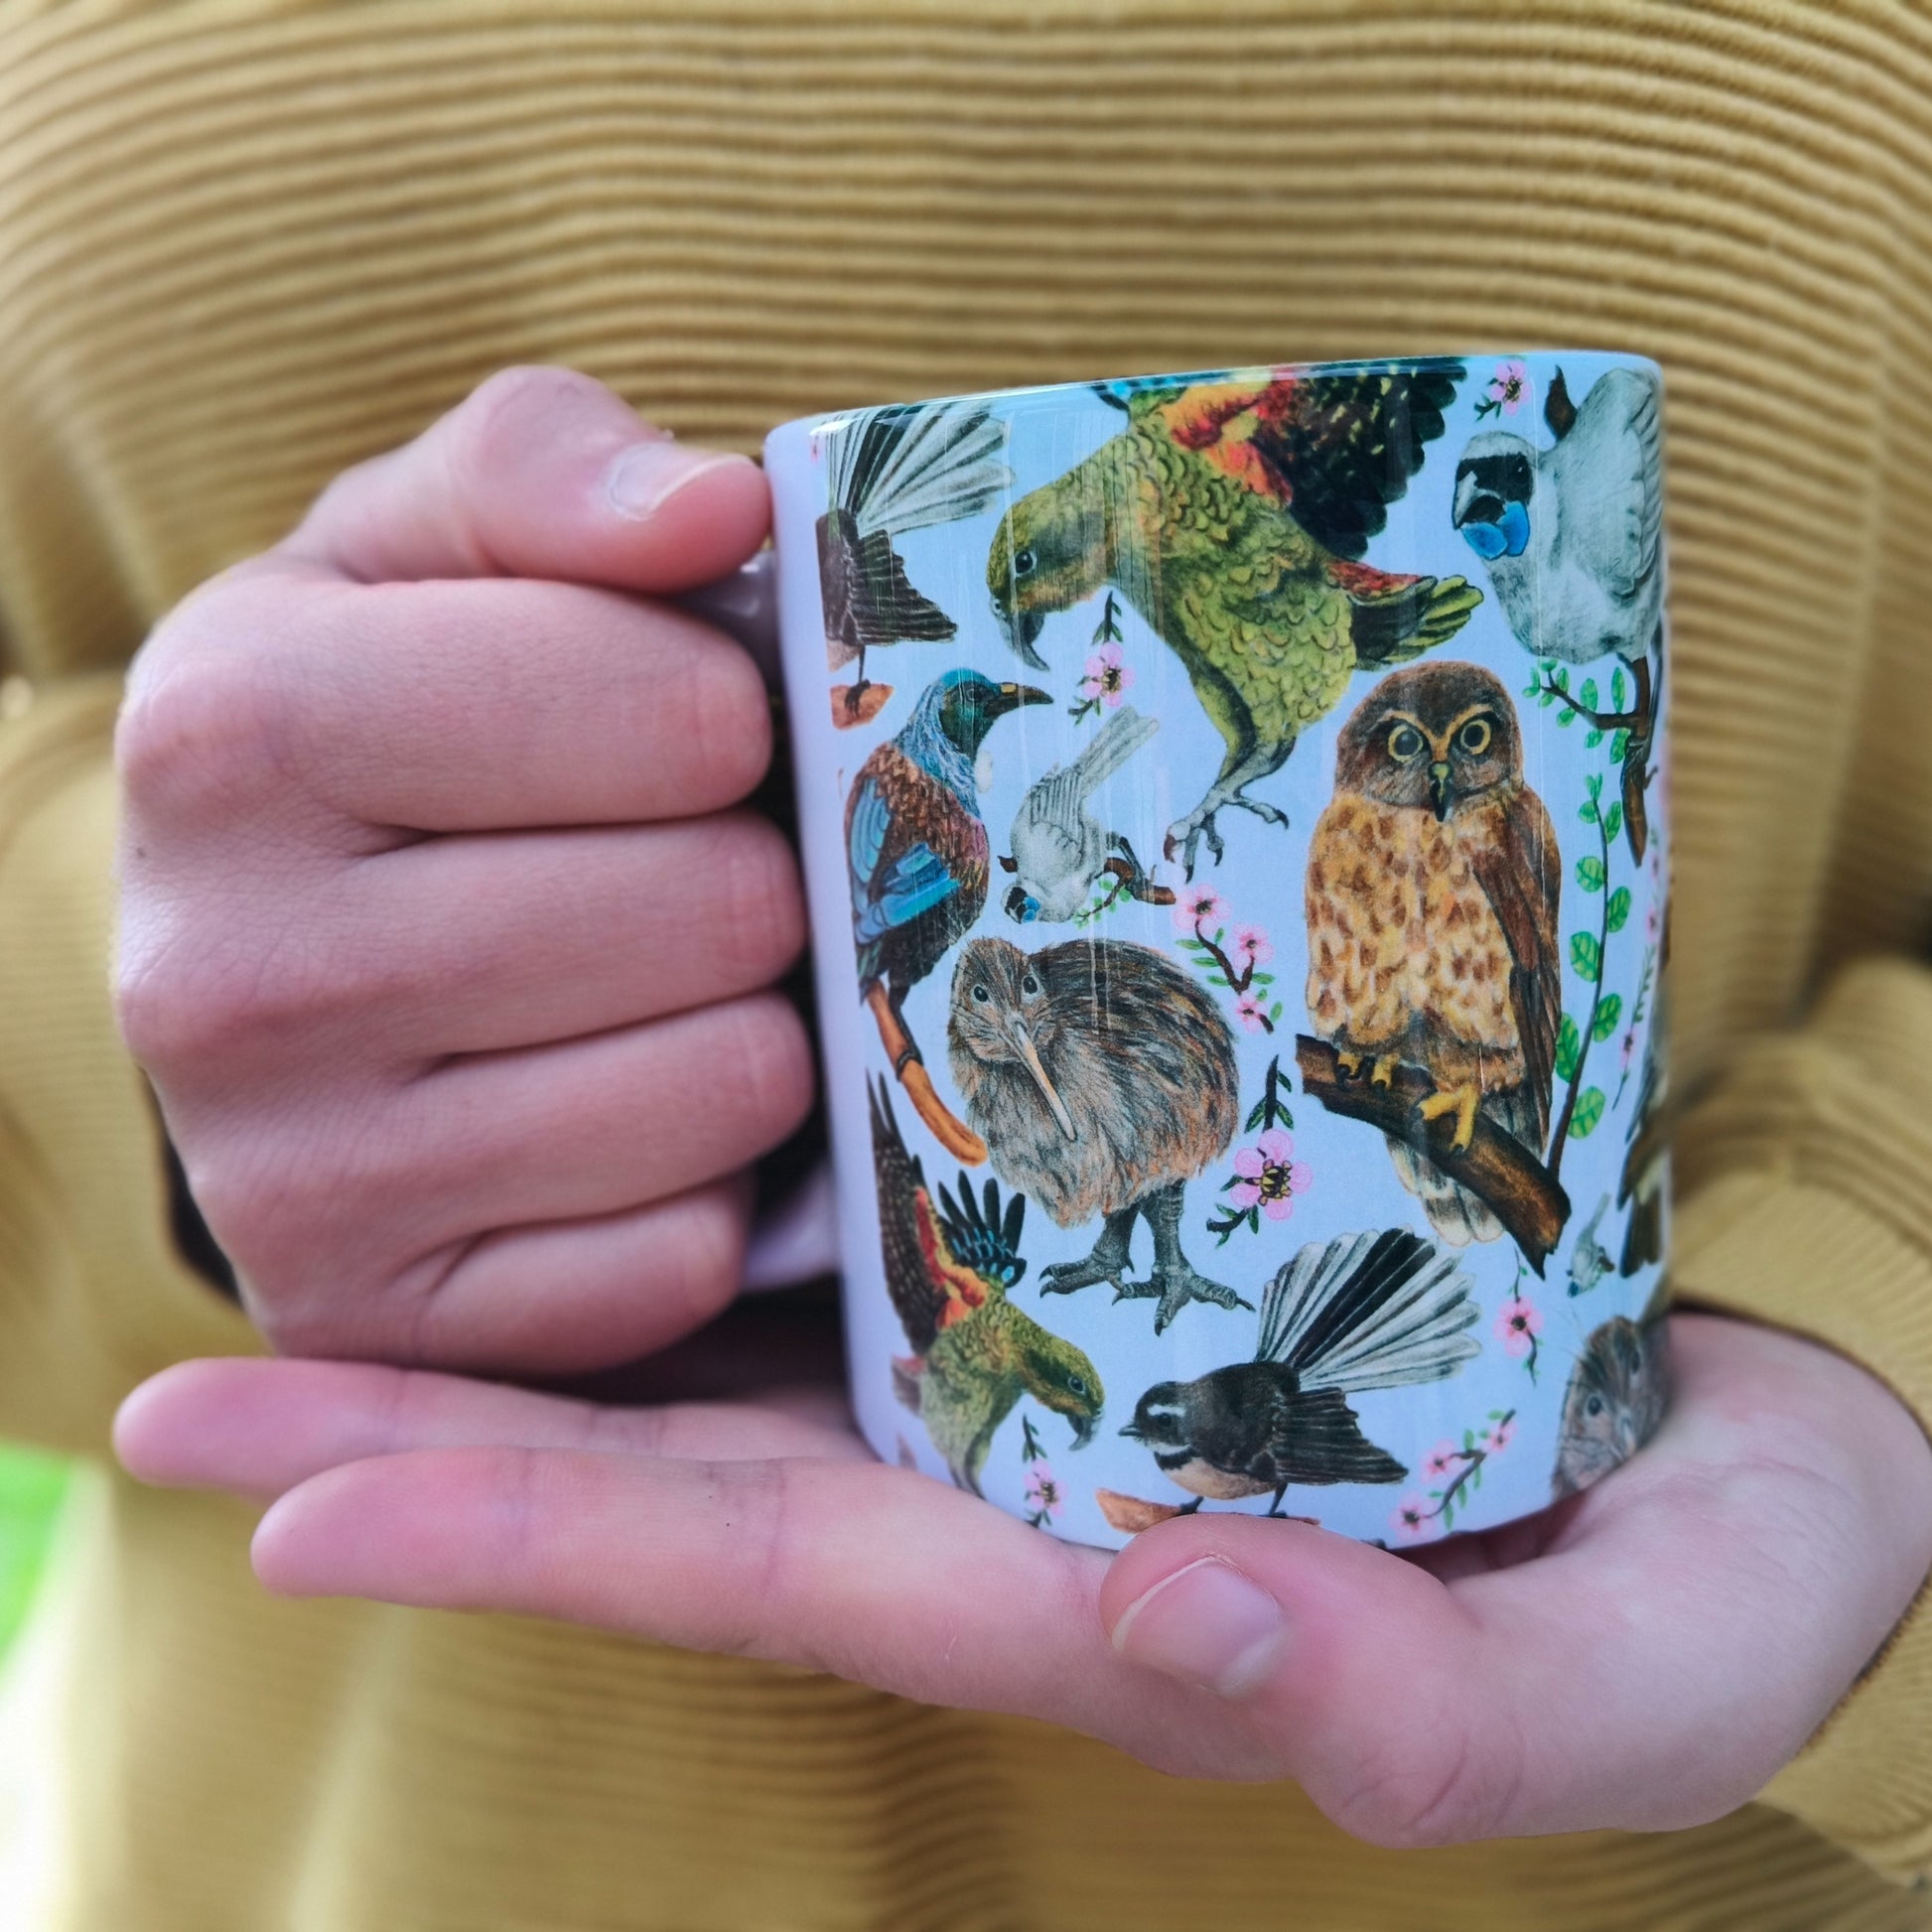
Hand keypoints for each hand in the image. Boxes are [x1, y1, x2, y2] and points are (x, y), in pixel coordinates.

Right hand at [115, 368, 812, 1373]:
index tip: (680, 724)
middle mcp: (219, 974)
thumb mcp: (430, 551)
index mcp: (231, 729)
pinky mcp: (382, 1323)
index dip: (728, 713)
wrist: (269, 955)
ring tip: (660, 987)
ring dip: (749, 1029)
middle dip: (750, 876)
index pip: (676, 716)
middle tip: (687, 868)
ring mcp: (289, 1182)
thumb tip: (724, 508)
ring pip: (725, 1090)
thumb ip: (556, 475)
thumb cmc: (391, 716)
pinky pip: (679, 1256)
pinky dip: (698, 1187)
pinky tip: (621, 1115)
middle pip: (719, 910)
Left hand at [116, 1310, 1931, 1843]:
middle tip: (179, 1407)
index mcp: (1095, 1591)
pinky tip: (620, 1088)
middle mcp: (1027, 1485)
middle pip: (690, 1471)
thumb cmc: (1708, 1578)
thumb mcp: (1621, 1676)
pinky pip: (878, 1223)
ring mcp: (1054, 1367)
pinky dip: (730, 1174)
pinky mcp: (1108, 1260)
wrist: (1771, 1436)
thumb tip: (1196, 1637)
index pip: (778, 1575)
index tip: (299, 1494)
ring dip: (538, 1287)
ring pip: (748, 1337)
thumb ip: (1434, 1716)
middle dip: (442, 1446)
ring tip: (312, 1230)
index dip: (542, 1536)